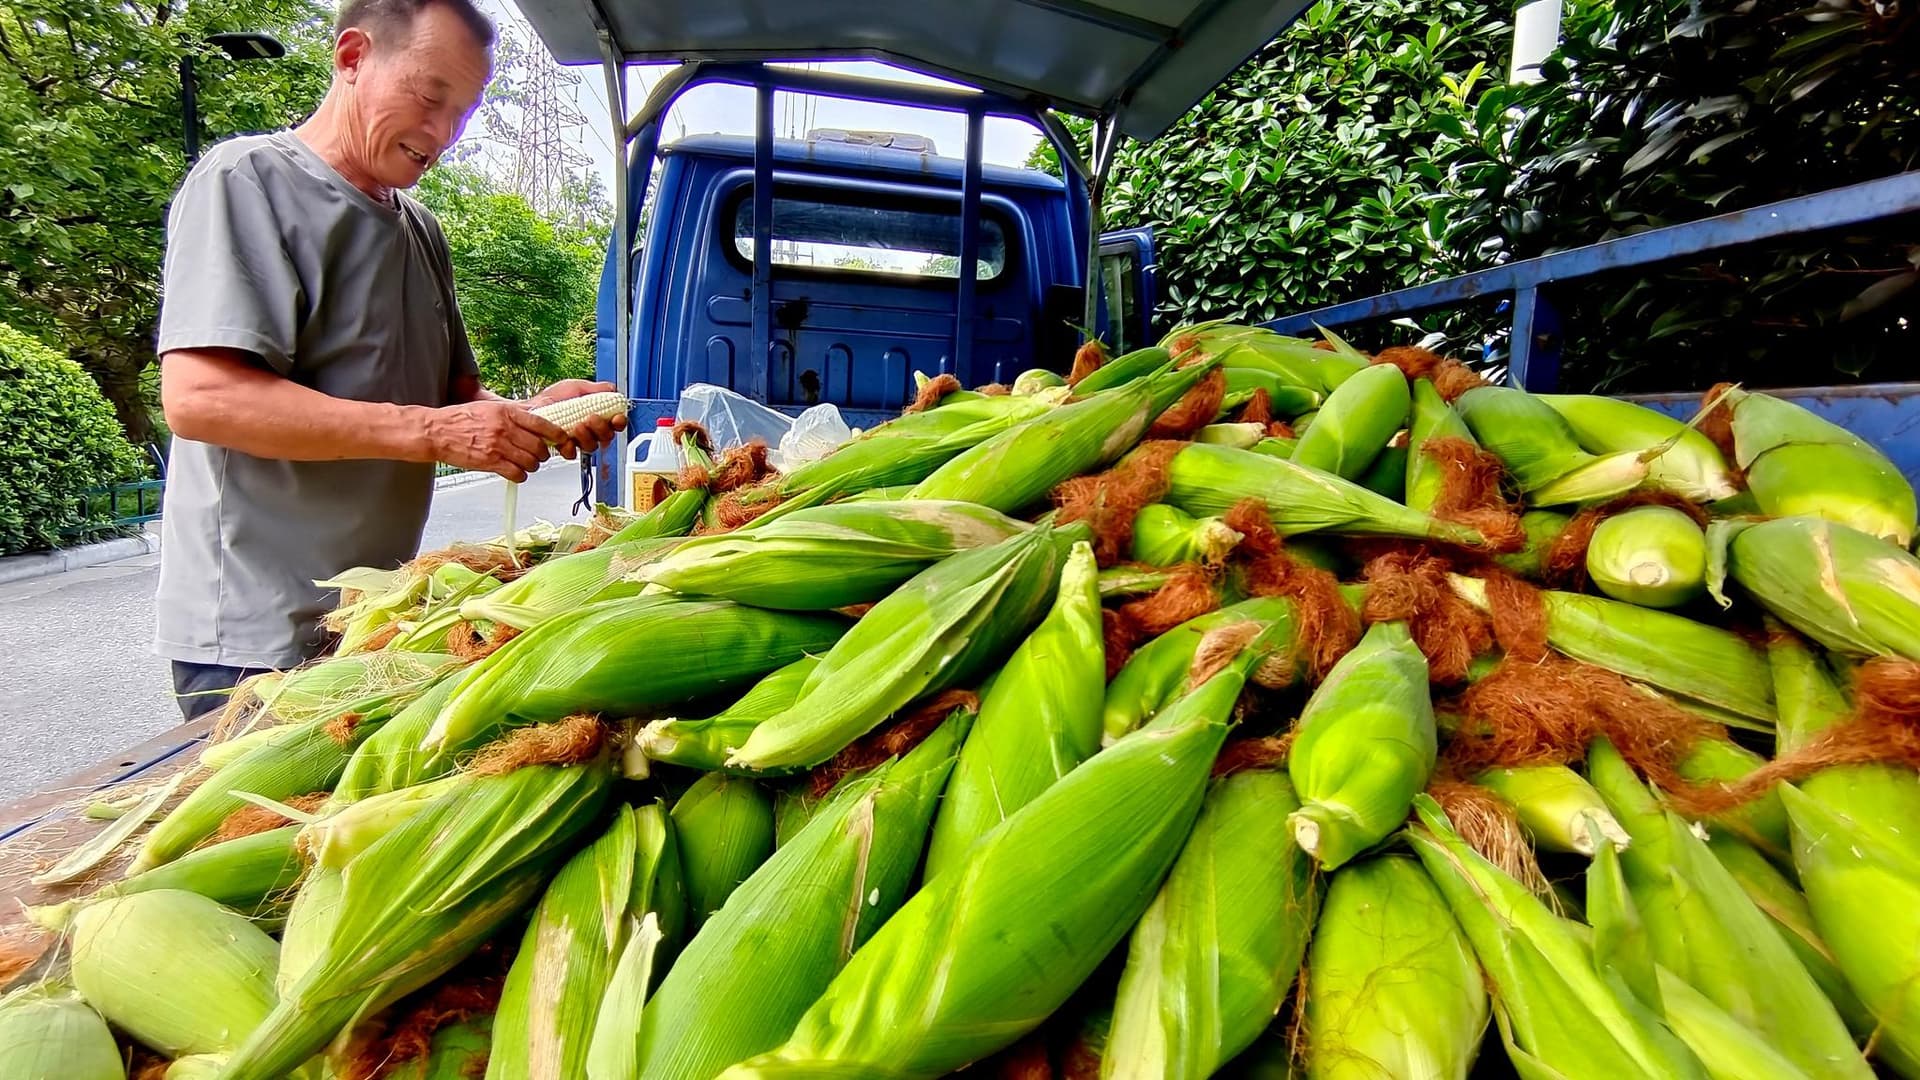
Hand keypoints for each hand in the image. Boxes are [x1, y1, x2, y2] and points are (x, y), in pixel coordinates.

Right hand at [423, 400, 564, 482]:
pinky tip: (514, 472)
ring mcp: (498, 446)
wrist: (436, 432)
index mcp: (507, 412)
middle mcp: (505, 428)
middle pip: (540, 447)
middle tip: (537, 455)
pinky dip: (520, 476)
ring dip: (531, 466)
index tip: (562, 440)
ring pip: (531, 462)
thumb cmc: (461, 419)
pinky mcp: (490, 462)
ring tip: (524, 464)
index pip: (543, 424)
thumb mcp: (490, 408)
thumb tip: (537, 416)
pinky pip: (517, 474)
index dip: (558, 435)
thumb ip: (513, 413)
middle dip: (542, 454)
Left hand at [527, 379, 625, 458]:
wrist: (531, 409)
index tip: (617, 418)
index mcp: (597, 415)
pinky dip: (570, 447)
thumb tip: (612, 389)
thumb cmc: (551, 398)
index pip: (615, 422)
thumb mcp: (575, 387)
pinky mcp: (564, 449)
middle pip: (607, 436)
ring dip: (587, 436)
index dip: (619, 422)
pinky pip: (573, 454)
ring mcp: (577, 441)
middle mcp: (590, 430)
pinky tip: (566, 439)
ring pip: (592, 446)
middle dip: (601, 428)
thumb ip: (595, 389)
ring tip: (577, 426)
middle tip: (592, 418)